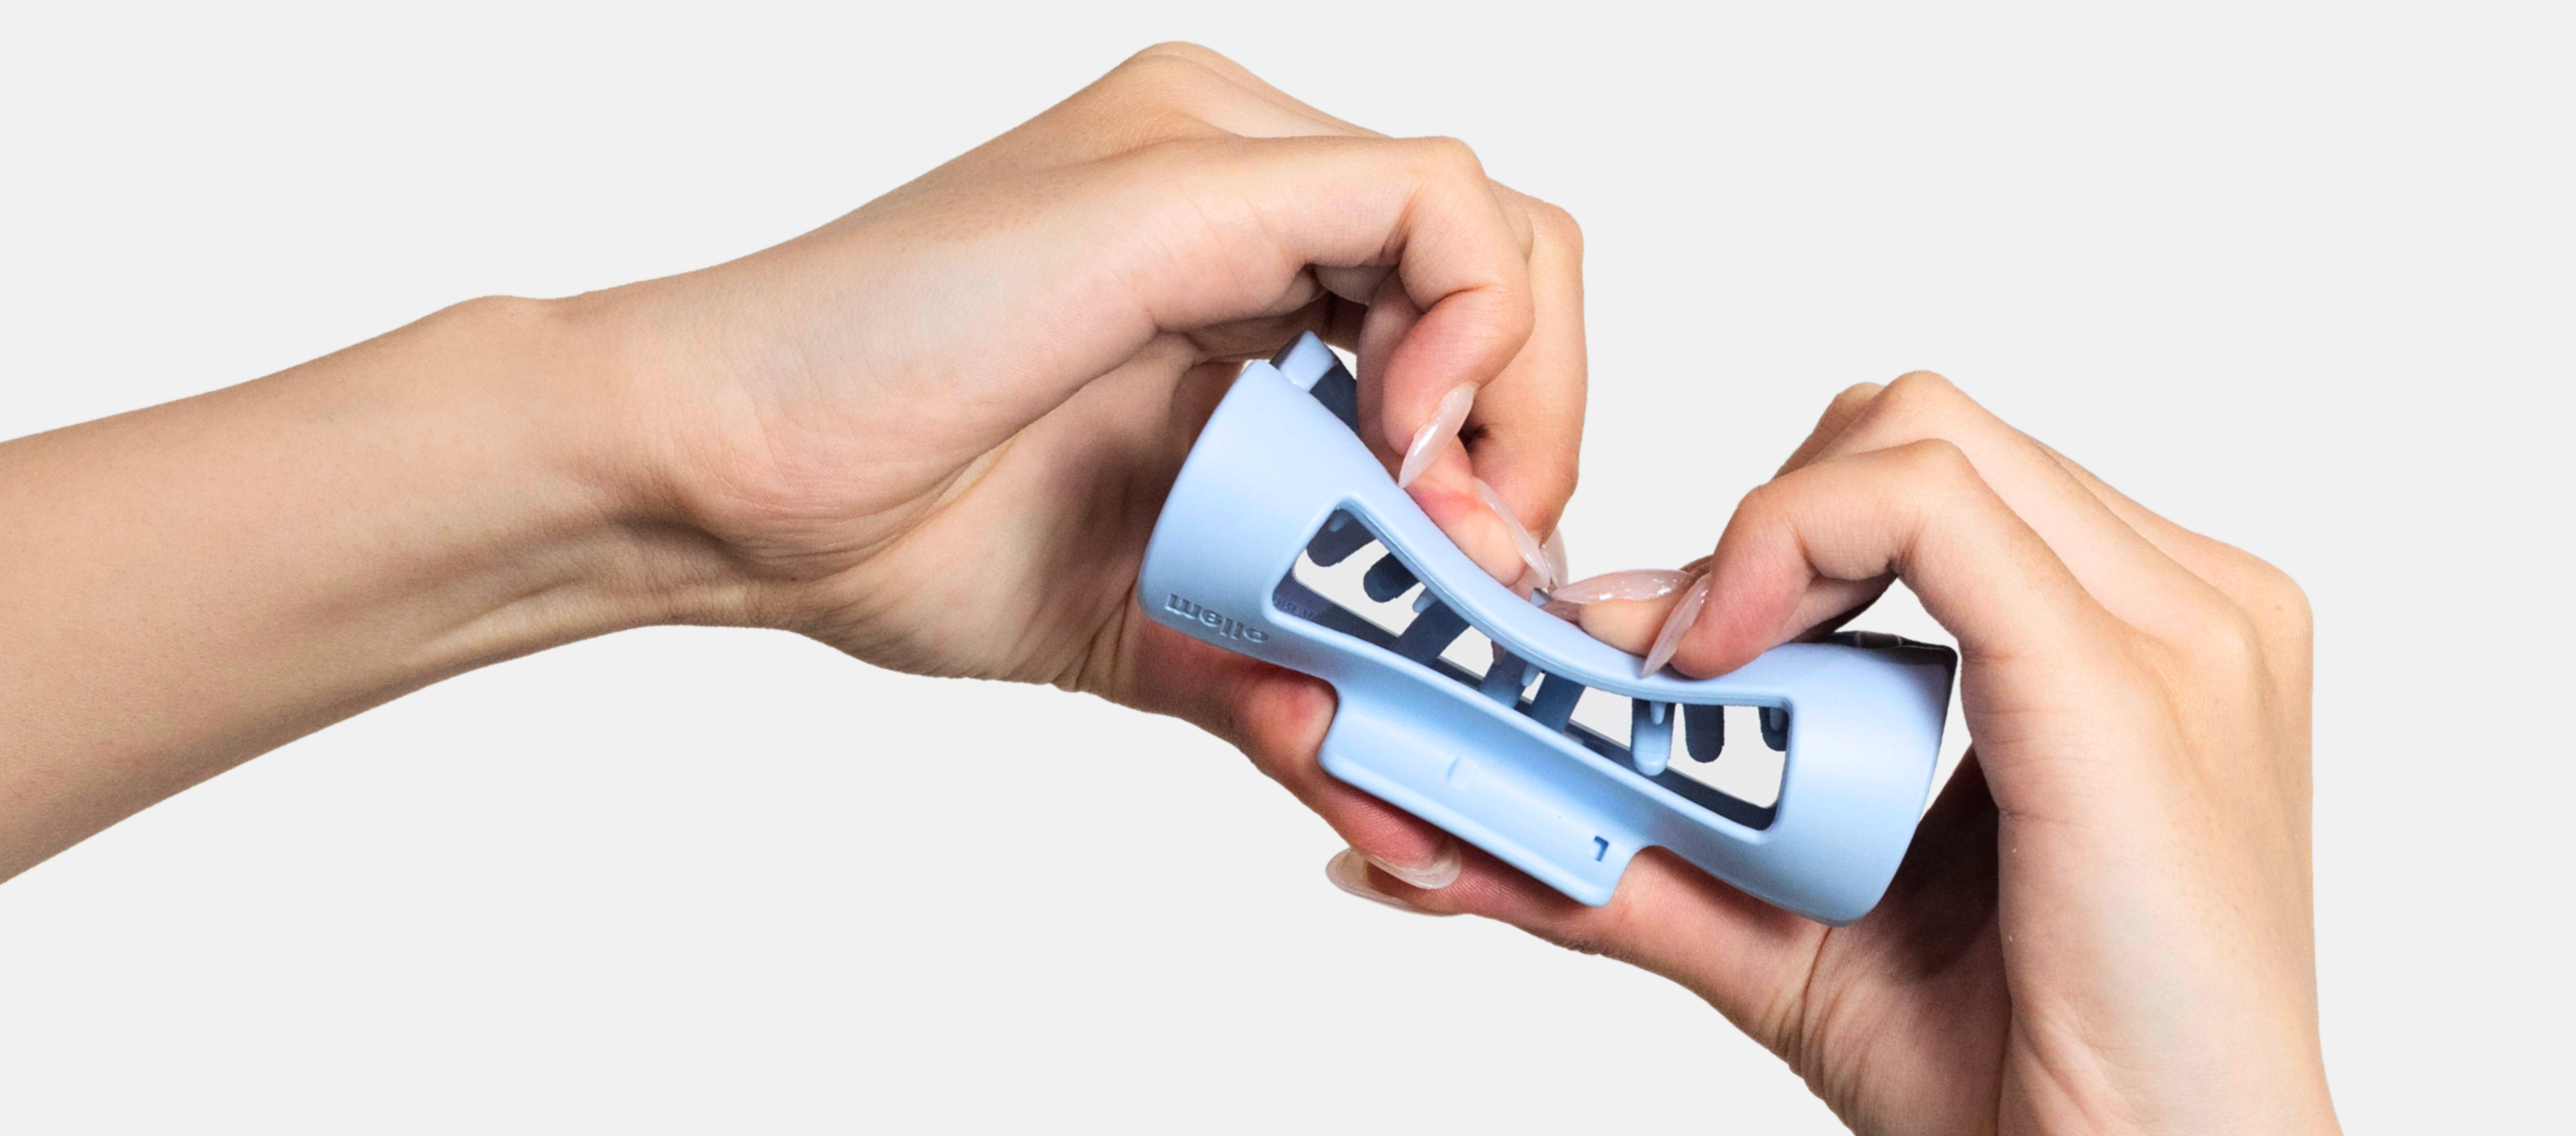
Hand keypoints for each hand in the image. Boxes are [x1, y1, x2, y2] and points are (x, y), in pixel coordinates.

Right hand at [0, 43, 1580, 881]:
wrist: (720, 489)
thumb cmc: (898, 527)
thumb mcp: (1163, 624)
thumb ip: (1298, 681)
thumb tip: (1422, 799)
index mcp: (1237, 259)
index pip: (1467, 310)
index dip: (1515, 448)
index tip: (1468, 583)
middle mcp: (1242, 179)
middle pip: (1505, 267)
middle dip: (1536, 435)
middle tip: (1475, 569)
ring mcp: (1218, 159)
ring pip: (1495, 232)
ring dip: (1516, 404)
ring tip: (1433, 528)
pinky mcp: (1194, 178)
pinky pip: (1436, 208)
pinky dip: (1468, 343)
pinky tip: (1392, 453)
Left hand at [1318, 374, 2333, 1134]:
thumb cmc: (2025, 1089)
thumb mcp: (1799, 940)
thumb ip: (1655, 859)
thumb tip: (1446, 834)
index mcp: (2150, 646)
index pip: (1936, 488)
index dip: (1779, 537)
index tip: (1667, 650)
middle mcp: (2190, 610)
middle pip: (1920, 431)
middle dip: (1761, 520)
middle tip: (1661, 657)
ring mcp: (2179, 632)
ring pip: (1914, 433)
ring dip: (1758, 532)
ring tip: (1687, 671)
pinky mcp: (2124, 684)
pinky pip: (1925, 503)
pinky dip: (1785, 542)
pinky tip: (1714, 654)